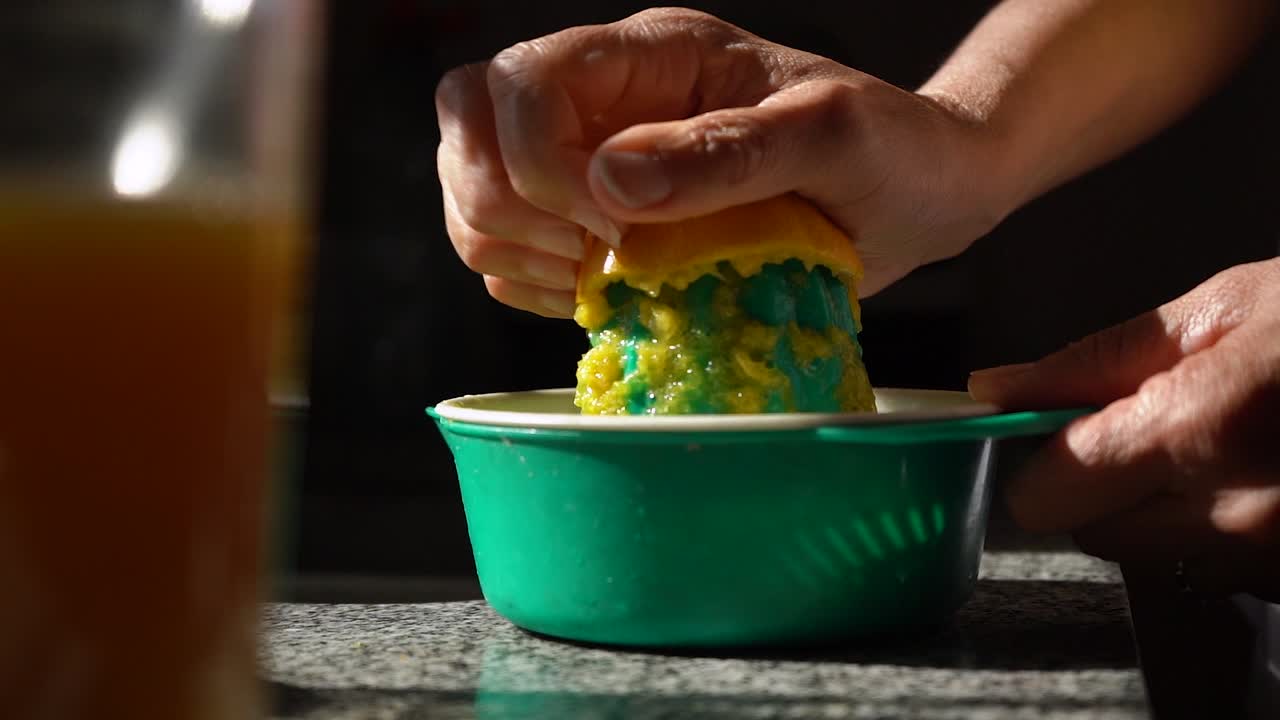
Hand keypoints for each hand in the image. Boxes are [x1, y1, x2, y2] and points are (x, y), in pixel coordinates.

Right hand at [435, 7, 1003, 316]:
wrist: (917, 197)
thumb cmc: (889, 150)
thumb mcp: (830, 138)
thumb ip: (727, 153)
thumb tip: (611, 184)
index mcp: (650, 55)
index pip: (521, 81)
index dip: (536, 159)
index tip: (614, 225)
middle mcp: (605, 102)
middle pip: (468, 126)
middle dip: (503, 202)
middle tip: (591, 253)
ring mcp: (592, 163)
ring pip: (475, 195)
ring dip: (513, 248)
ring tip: (602, 277)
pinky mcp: (595, 226)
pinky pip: (509, 255)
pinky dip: (531, 286)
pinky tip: (600, 296)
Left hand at [970, 258, 1279, 600]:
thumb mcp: (1229, 307)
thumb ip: (1101, 358)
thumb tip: (997, 389)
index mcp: (1200, 430)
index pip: (1045, 493)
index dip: (1040, 459)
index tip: (1055, 427)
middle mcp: (1236, 518)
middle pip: (1092, 532)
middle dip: (1101, 485)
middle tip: (1154, 427)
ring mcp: (1273, 562)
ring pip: (1156, 557)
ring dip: (1164, 512)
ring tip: (1224, 447)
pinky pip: (1222, 569)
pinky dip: (1221, 530)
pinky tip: (1263, 475)